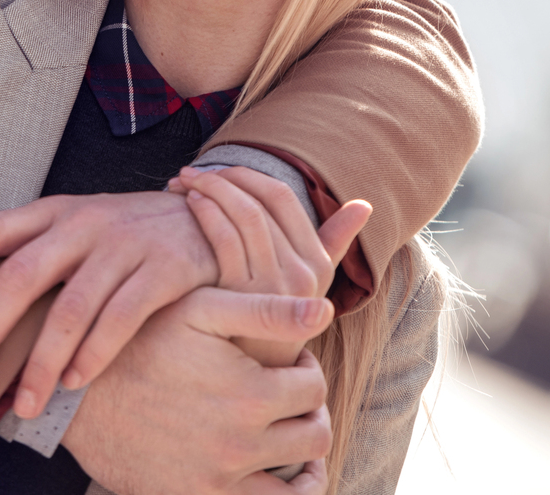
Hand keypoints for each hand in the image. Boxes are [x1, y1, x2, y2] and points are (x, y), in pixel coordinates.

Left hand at [0, 191, 217, 415]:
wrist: (211, 216)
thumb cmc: (127, 235)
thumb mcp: (78, 229)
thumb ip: (36, 257)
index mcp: (51, 213)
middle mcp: (81, 223)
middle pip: (20, 276)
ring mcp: (123, 244)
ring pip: (70, 308)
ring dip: (43, 362)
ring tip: (26, 404)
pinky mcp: (162, 269)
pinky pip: (121, 317)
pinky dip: (95, 354)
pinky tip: (76, 381)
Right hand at [61, 287, 334, 493]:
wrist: (74, 390)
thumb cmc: (139, 337)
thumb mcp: (198, 309)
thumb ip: (265, 309)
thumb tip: (326, 311)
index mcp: (250, 394)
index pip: (312, 387)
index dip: (304, 370)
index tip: (286, 363)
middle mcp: (240, 445)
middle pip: (314, 438)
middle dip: (308, 414)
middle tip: (287, 399)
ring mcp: (217, 481)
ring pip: (296, 487)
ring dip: (300, 461)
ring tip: (284, 437)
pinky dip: (274, 493)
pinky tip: (266, 474)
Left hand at [170, 167, 370, 365]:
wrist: (251, 378)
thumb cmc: (274, 321)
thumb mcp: (310, 284)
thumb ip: (335, 241)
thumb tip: (364, 205)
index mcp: (318, 263)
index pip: (282, 197)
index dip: (247, 175)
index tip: (219, 171)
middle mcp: (301, 274)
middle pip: (260, 202)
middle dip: (222, 178)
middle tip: (193, 173)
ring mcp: (272, 286)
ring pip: (241, 215)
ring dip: (208, 190)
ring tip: (184, 184)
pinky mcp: (241, 297)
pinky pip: (223, 238)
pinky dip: (204, 213)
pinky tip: (188, 204)